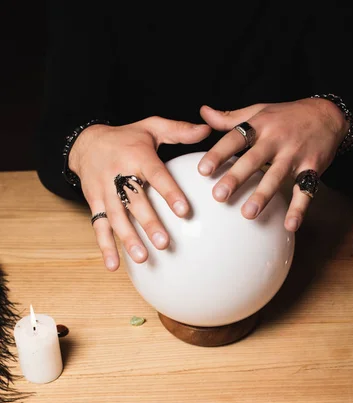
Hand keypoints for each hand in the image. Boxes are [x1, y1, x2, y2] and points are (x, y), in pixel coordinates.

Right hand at [69, 117, 210, 268]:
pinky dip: (105, 247)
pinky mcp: (94, 203)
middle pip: (134, 201)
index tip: (184, 211)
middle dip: (148, 223)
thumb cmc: (126, 137)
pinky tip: (113, 265)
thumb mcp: (151, 127)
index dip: (169, 193)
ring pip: (116, 217)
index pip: (156, 175)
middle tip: (163, 243)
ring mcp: (104, 191)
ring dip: (128, 238)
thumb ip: (179, 130)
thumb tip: (207, 130)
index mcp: (137, 156)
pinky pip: (99, 226)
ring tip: (142, 258)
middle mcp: (119, 174)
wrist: (85, 142)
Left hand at [197, 99, 348, 230]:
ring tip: (248, 214)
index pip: (236, 138)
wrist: (329, 114)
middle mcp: (277, 139)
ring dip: (263, 195)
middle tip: (219, 195)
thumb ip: (231, 117)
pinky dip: (299, 208)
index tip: (203, 170)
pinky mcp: (313, 168)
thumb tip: (203, 113)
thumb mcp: (260, 110)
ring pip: (277, 176)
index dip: (219, 153)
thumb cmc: (287, 116)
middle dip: (236, 177)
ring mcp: (295, 154)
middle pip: (253, 159)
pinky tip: (291, 225)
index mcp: (261, 125)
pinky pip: (306, 190)